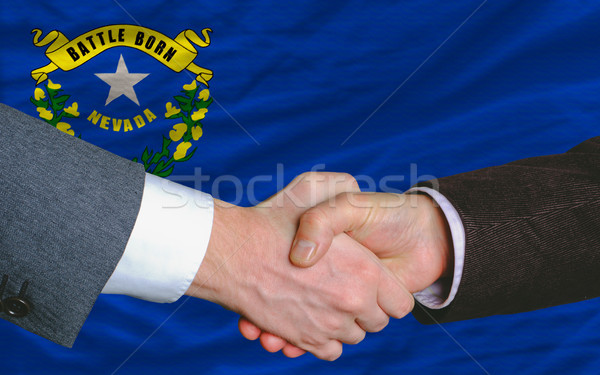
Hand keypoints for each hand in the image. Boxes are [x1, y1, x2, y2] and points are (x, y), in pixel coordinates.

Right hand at [186, 173, 413, 360]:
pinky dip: (324, 341)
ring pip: (353, 336)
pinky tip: (310, 319)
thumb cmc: (273, 221)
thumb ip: (345, 202)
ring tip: (322, 300)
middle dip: (365, 308)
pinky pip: (331, 351)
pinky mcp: (307, 341)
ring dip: (342, 324)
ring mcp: (329, 326)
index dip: (388, 293)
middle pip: (376, 322)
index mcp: (365, 270)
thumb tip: (362, 229)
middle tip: (343, 287)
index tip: (371, 281)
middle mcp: (352, 302)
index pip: (399, 301)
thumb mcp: (316, 194)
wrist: (228, 252)